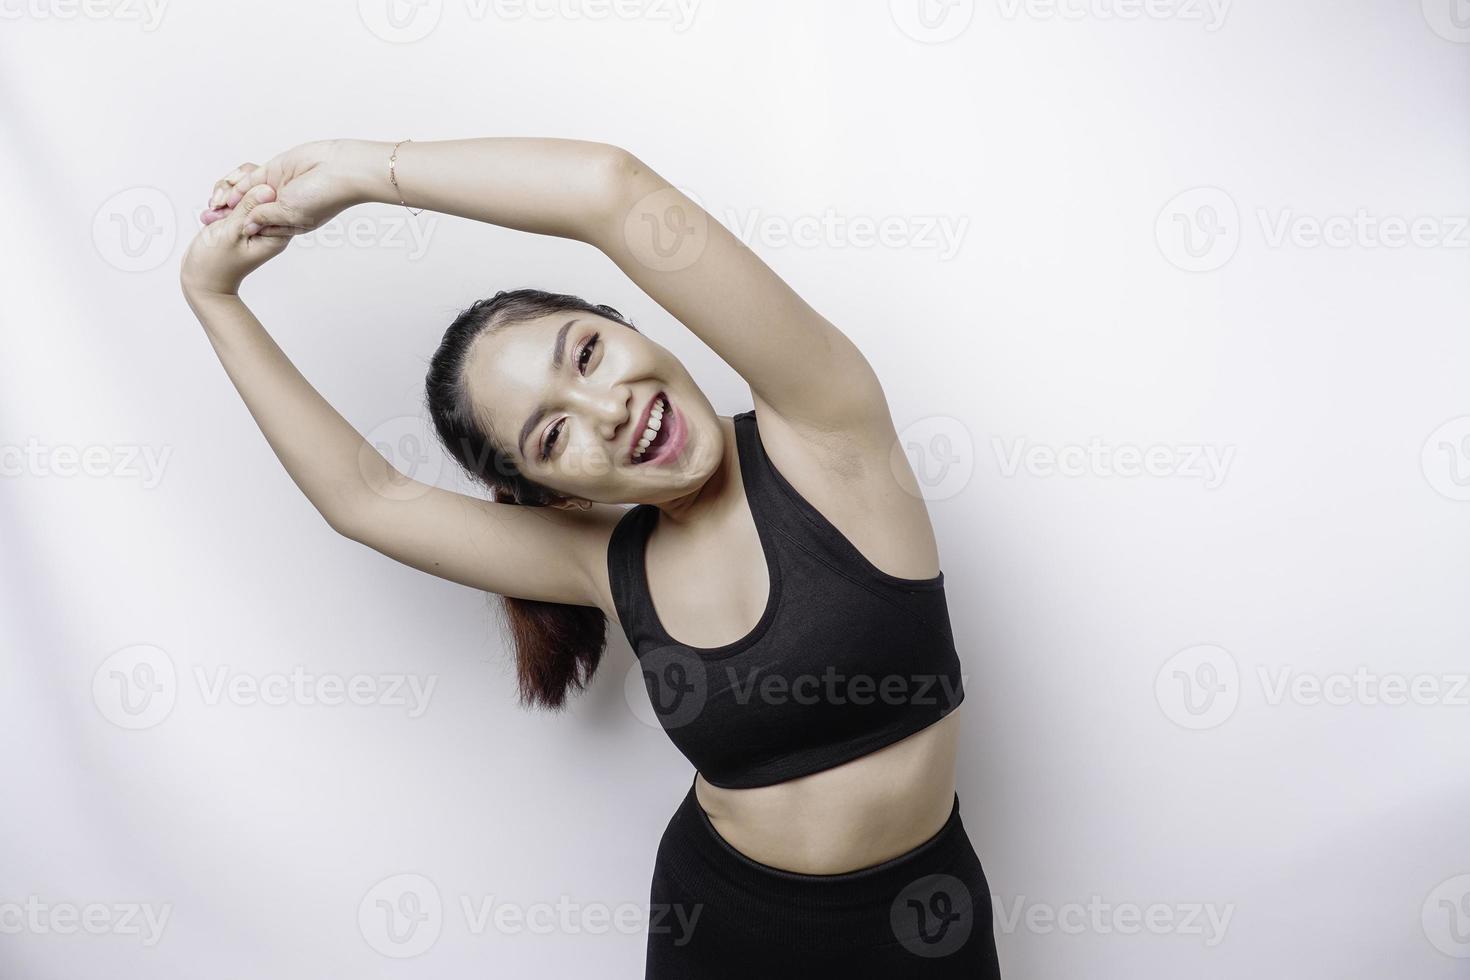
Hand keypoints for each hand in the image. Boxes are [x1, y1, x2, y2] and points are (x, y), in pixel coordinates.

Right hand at [181, 183, 290, 296]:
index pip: (276, 195)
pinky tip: (211, 215)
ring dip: (224, 195)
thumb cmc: (216, 263)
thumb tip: (269, 189)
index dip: (253, 186)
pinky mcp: (242, 218)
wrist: (202, 280)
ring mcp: (255, 220)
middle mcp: (269, 224)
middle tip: (219, 205)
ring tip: (213, 212)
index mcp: (277, 232)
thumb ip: (248, 209)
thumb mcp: (232, 233)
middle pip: (260, 186)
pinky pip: (234, 197)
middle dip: (235, 189)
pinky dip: (221, 201)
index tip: (232, 198)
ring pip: (245, 189)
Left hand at [198, 139, 361, 236]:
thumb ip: (264, 218)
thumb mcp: (289, 214)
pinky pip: (250, 177)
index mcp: (287, 225)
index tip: (218, 234)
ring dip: (228, 198)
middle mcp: (280, 207)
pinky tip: (224, 192)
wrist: (341, 170)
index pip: (255, 229)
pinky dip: (236, 183)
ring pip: (245, 194)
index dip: (236, 230)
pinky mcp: (274, 170)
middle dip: (227, 215)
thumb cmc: (324, 197)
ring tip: (214, 204)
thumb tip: (244, 225)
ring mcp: (276, 188)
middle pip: (246, 211)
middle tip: (209, 219)